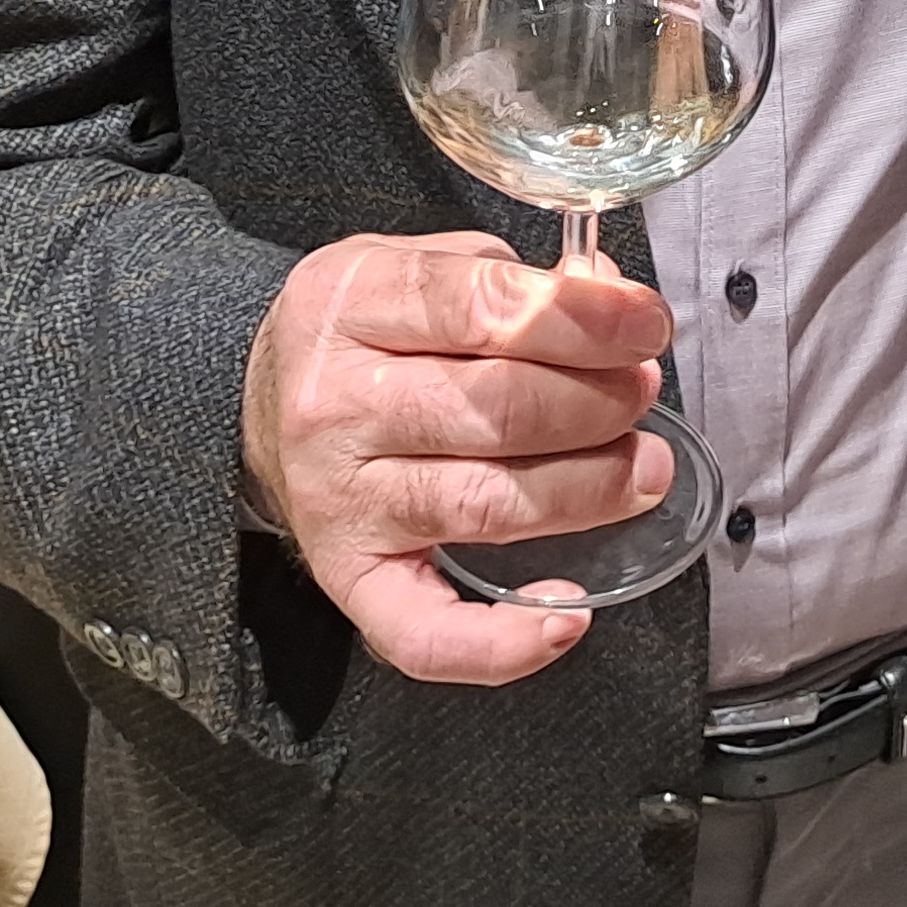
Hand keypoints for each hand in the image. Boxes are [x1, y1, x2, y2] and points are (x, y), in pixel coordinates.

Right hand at [242, 230, 676, 682]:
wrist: (259, 403)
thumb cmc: (362, 331)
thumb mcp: (419, 264)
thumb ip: (514, 278)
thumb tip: (610, 299)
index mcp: (353, 303)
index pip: (483, 306)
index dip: (585, 319)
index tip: (647, 326)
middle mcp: (336, 404)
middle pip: (497, 409)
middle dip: (599, 403)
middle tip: (642, 393)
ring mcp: (340, 500)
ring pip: (486, 506)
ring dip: (588, 491)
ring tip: (644, 471)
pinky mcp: (348, 579)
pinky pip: (423, 634)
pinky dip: (503, 642)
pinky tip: (569, 613)